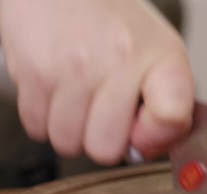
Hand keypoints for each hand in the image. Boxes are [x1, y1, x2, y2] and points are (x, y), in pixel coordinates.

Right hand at [0, 0, 193, 164]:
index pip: (171, 119)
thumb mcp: (159, 54)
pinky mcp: (35, 71)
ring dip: (68, 130)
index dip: (154, 137)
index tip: (141, 126)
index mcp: (161, 57)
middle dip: (100, 139)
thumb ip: (165, 106)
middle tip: (99, 109)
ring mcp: (75, 68)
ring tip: (75, 96)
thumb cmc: (114, 28)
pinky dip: (42, 117)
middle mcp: (120, 61)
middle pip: (105, 150)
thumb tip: (143, 152)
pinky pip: (36, 128)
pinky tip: (54, 89)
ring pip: (67, 144)